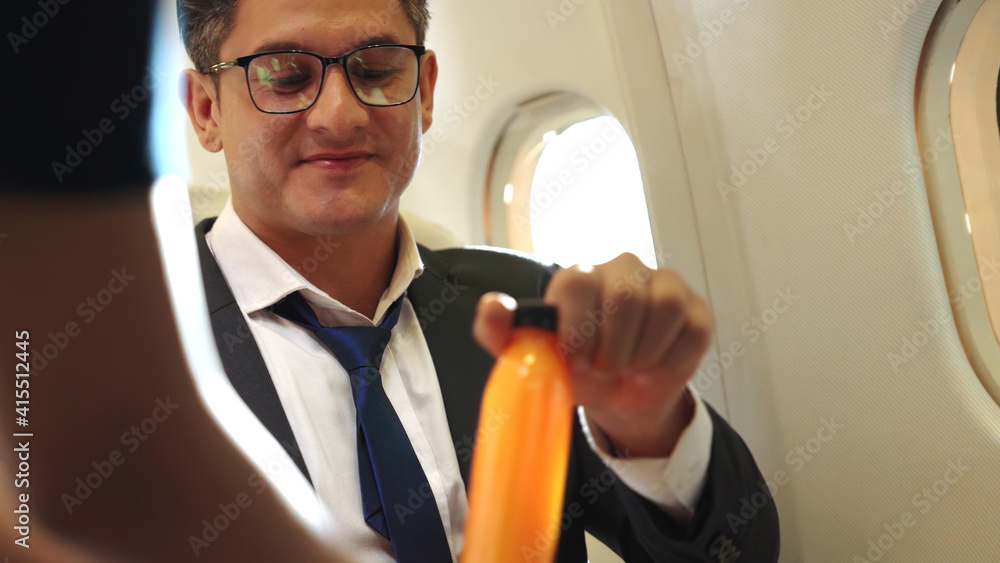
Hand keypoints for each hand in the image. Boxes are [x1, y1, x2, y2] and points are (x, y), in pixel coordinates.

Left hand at [472, 253, 712, 457]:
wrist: (621, 397)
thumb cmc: (578, 369)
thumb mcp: (532, 358)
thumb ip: (501, 332)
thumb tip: (492, 306)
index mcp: (580, 275)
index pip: (579, 283)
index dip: (579, 329)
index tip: (577, 359)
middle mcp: (622, 269)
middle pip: (624, 296)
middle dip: (613, 347)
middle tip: (605, 366)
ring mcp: (664, 284)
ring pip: (664, 307)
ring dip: (642, 354)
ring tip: (628, 366)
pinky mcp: (696, 308)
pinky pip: (692, 329)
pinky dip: (671, 360)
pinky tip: (655, 366)